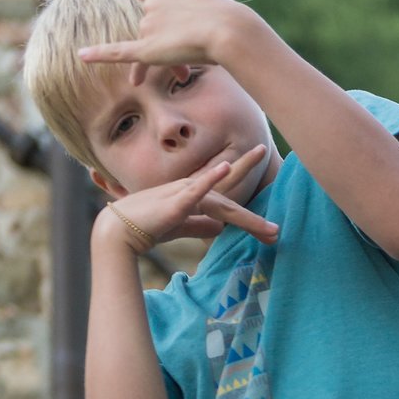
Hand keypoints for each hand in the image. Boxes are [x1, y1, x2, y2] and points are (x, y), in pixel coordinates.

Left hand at [79, 0, 244, 81]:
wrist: (226, 30)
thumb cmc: (225, 14)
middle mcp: (152, 6)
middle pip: (152, 31)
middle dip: (168, 45)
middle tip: (190, 57)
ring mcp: (148, 27)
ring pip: (151, 49)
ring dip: (167, 63)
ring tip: (185, 73)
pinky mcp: (146, 49)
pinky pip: (119, 52)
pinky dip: (99, 54)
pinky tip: (81, 56)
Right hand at [97, 144, 279, 251]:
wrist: (121, 231)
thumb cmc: (148, 226)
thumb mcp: (180, 226)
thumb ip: (200, 224)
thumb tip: (220, 228)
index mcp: (196, 196)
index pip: (228, 192)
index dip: (249, 186)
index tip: (272, 188)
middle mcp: (194, 190)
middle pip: (231, 200)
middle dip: (256, 215)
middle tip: (278, 223)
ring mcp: (185, 194)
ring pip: (223, 203)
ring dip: (248, 218)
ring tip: (272, 231)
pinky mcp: (176, 202)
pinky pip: (197, 189)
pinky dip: (211, 177)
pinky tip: (226, 166)